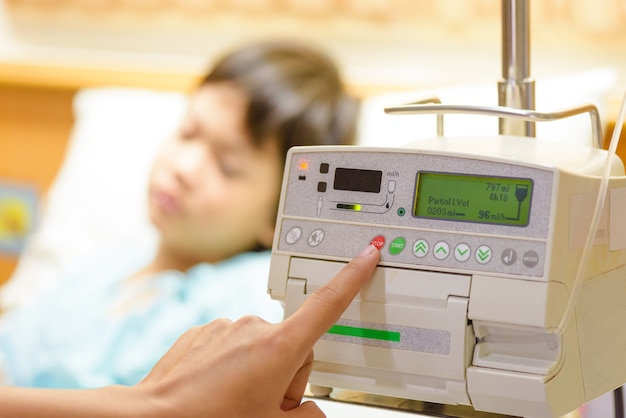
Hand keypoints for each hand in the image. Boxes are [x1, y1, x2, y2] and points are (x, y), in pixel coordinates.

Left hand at [136, 244, 379, 416]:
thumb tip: (311, 411)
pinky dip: (232, 366)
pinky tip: (216, 390)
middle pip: (294, 345)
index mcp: (280, 347)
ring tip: (235, 402)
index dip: (353, 277)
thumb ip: (308, 417)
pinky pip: (233, 345)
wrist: (153, 417)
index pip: (328, 304)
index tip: (366, 255)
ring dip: (259, 373)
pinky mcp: (205, 331)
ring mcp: (227, 327)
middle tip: (266, 406)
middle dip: (288, 375)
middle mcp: (254, 327)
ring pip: (262, 348)